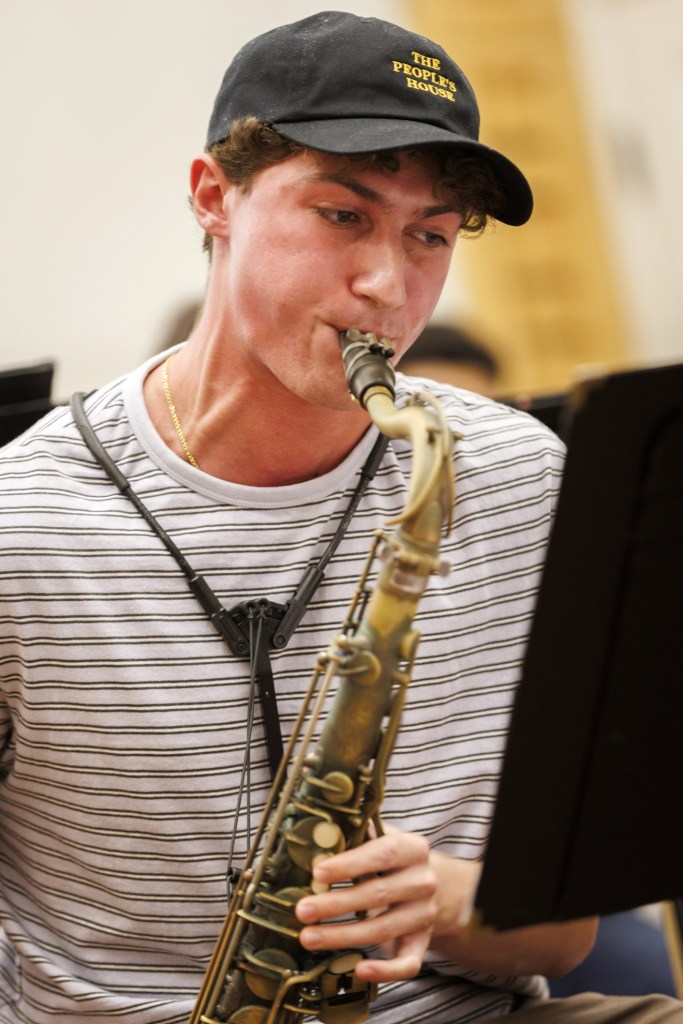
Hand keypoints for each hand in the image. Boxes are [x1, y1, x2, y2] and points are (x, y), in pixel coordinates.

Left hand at [295, 828, 437, 982]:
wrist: (428, 886)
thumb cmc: (390, 861)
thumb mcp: (379, 839)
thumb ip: (355, 836)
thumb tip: (316, 837)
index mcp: (413, 849)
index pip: (382, 854)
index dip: (350, 864)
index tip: (318, 873)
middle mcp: (423, 882)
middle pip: (378, 895)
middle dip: (335, 905)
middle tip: (302, 910)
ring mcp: (424, 915)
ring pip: (383, 929)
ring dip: (343, 936)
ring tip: (308, 938)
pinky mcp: (421, 944)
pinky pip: (407, 963)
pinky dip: (385, 970)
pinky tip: (359, 970)